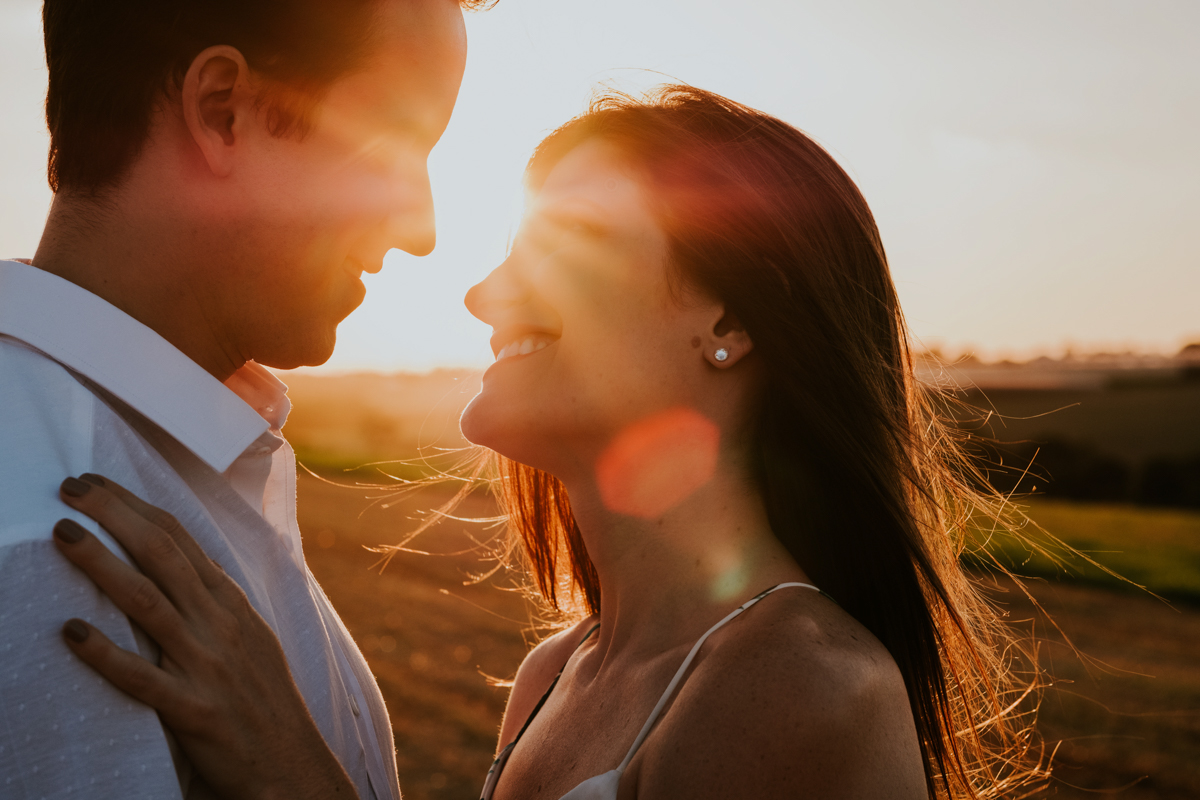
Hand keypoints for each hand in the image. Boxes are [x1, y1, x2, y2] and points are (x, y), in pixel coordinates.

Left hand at [53, 474, 358, 799]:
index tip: (96, 483)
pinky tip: (72, 633)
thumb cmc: (263, 700)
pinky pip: (144, 680)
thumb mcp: (247, 637)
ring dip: (102, 564)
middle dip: (115, 514)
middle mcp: (220, 625)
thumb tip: (171, 564)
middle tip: (70, 486)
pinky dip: (107, 655)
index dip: (135, 505)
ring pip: (148, 603)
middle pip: (162, 555)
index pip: (179, 539)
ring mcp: (208, 666)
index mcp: (231, 605)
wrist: (292, 766)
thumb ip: (211, 602)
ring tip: (62, 534)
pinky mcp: (195, 712)